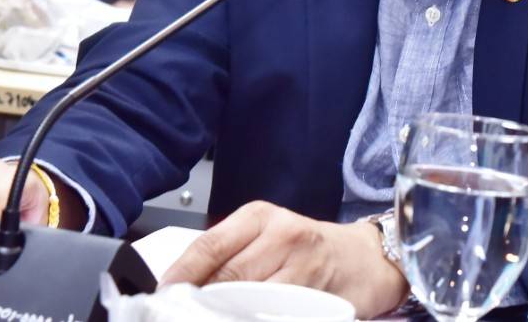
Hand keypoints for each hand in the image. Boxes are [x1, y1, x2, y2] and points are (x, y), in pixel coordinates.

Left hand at [160, 201, 408, 317]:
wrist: (364, 259)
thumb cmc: (307, 248)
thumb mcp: (266, 236)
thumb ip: (229, 255)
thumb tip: (181, 286)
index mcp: (259, 216)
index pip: (210, 245)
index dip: (182, 275)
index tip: (163, 296)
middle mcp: (283, 234)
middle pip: (229, 277)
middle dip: (201, 303)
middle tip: (183, 314)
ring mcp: (305, 266)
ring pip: (251, 301)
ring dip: (227, 316)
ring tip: (212, 317)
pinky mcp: (321, 297)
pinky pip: (279, 317)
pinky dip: (260, 320)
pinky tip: (250, 319)